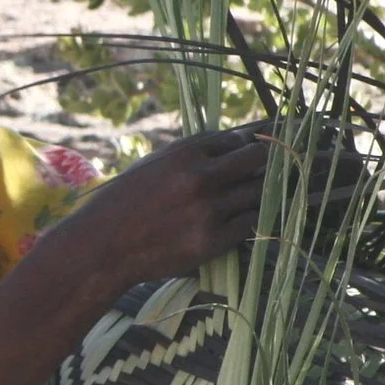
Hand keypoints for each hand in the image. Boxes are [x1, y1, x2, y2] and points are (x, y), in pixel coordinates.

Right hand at [46, 125, 271, 296]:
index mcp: (185, 153)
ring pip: (258, 193)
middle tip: (279, 164)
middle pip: (257, 160)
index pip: (237, 139)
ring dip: (265, 191)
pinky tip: (246, 216)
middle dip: (269, 160)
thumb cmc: (125, 201)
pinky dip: (252, 218)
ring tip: (269, 190)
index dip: (250, 143)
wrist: (105, 246)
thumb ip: (190, 154)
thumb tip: (232, 144)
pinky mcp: (212, 241)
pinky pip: (250, 223)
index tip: (259, 146)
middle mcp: (201, 178)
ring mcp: (209, 211)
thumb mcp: (154, 164)